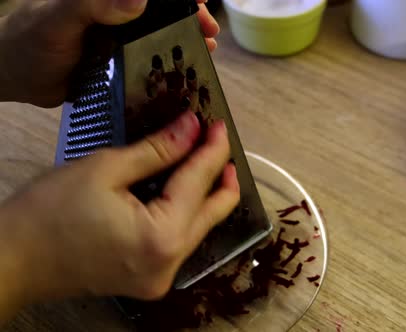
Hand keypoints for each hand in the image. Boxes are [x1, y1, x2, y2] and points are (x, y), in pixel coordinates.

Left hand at [0, 0, 219, 107]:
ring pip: (161, 32)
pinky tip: (183, 68)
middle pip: (163, 8)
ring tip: (206, 48)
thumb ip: (92, 5)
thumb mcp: (59, 19)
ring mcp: (120, 33)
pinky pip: (151, 56)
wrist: (17, 77)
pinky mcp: (121, 59)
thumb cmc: (29, 40)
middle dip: (190, 14)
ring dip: (185, 38)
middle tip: (208, 28)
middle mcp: (116, 10)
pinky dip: (170, 61)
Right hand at [0, 111, 238, 313]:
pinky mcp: (151, 279)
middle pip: (214, 212)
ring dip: (205, 192)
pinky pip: (182, 240)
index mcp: (161, 237)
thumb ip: (158, 149)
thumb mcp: (104, 169)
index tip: (219, 125)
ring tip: (201, 158)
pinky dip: (186, 212)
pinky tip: (180, 188)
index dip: (213, 149)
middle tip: (216, 141)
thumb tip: (192, 127)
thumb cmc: (48, 213)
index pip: (200, 183)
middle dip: (221, 174)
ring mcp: (162, 276)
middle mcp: (171, 263)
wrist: (13, 261)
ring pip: (201, 227)